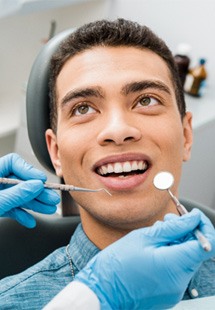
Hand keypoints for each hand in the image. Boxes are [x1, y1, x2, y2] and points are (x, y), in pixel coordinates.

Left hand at [0, 153, 59, 227]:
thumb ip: (17, 194)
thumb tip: (37, 185)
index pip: (14, 162)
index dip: (29, 170)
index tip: (41, 181)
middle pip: (21, 182)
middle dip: (38, 192)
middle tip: (52, 198)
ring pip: (19, 196)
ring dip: (35, 204)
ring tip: (49, 209)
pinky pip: (12, 209)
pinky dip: (22, 215)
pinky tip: (30, 221)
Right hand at [75, 209, 214, 308]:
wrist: (102, 290)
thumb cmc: (117, 264)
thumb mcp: (145, 237)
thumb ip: (174, 227)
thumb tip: (193, 218)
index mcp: (175, 266)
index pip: (208, 244)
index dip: (204, 226)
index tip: (193, 215)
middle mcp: (180, 282)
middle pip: (196, 251)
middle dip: (186, 231)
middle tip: (168, 220)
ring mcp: (175, 290)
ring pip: (186, 259)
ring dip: (177, 242)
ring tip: (158, 233)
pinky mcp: (168, 293)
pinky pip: (177, 269)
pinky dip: (171, 255)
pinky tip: (155, 248)